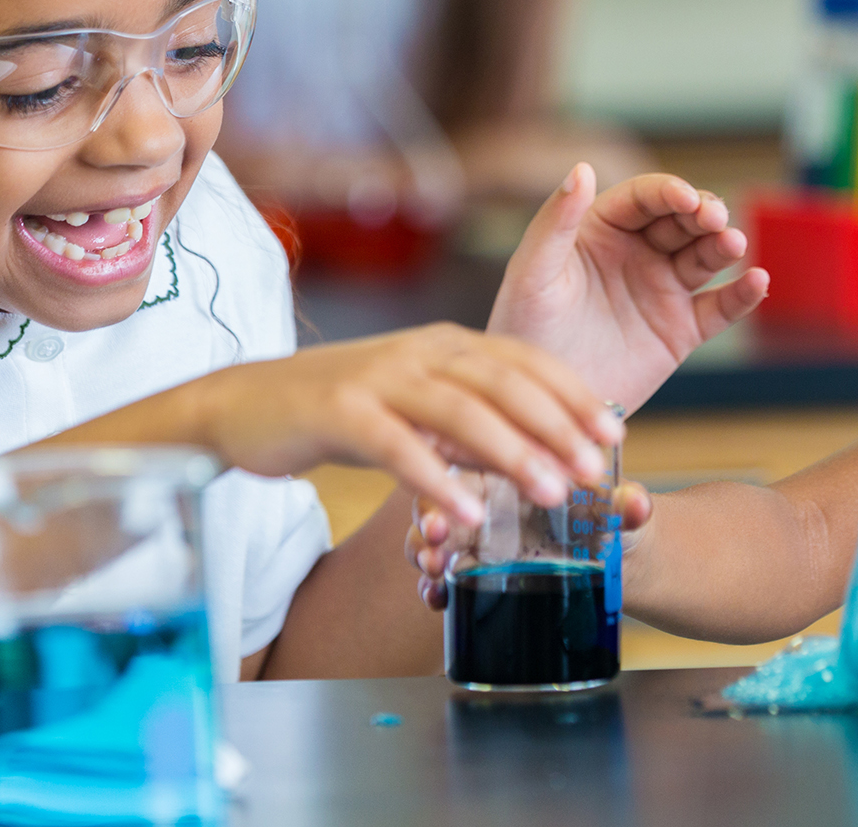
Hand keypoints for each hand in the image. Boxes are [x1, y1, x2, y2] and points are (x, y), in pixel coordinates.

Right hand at [177, 323, 623, 524]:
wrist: (241, 403)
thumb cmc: (341, 409)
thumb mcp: (416, 405)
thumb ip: (470, 421)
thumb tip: (538, 452)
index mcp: (446, 344)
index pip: (527, 361)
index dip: (574, 395)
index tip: (616, 433)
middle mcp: (420, 351)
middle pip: (504, 382)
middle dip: (558, 425)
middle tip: (598, 469)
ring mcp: (378, 378)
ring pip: (460, 410)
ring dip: (511, 451)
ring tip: (551, 492)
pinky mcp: (337, 411)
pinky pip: (396, 445)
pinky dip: (433, 478)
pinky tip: (462, 513)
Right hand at [408, 480, 654, 610]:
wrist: (620, 558)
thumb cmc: (612, 517)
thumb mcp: (617, 509)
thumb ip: (624, 506)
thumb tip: (637, 505)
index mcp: (513, 465)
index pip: (472, 459)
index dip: (455, 475)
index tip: (450, 502)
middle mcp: (486, 497)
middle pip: (442, 499)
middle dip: (429, 521)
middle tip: (434, 544)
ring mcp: (476, 534)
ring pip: (435, 537)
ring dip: (425, 553)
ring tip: (432, 576)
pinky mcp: (477, 570)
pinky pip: (444, 576)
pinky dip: (434, 587)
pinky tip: (435, 600)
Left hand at [487, 165, 768, 408]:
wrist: (542, 405)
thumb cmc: (524, 331)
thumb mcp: (533, 273)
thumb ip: (556, 221)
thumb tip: (582, 168)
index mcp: (601, 230)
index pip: (644, 198)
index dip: (669, 191)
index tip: (684, 198)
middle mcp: (637, 254)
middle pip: (682, 221)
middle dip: (704, 213)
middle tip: (715, 218)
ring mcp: (663, 291)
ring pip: (705, 258)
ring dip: (725, 246)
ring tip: (734, 244)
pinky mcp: (680, 331)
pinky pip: (719, 308)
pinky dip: (742, 295)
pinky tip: (758, 282)